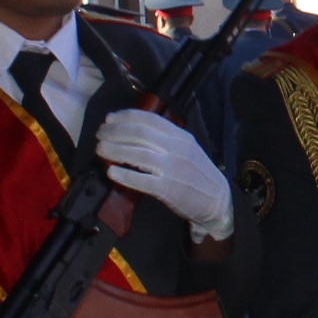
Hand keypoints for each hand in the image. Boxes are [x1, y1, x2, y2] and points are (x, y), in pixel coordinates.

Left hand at [93, 109, 233, 240]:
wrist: (218, 200)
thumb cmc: (197, 174)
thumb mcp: (187, 150)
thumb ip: (166, 140)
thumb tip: (133, 131)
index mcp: (181, 137)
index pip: (150, 120)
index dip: (126, 117)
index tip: (109, 119)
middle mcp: (177, 150)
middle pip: (140, 134)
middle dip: (115, 132)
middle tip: (99, 135)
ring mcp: (173, 169)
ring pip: (138, 154)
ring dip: (114, 150)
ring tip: (100, 150)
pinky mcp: (169, 190)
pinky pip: (143, 180)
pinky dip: (125, 175)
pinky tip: (111, 172)